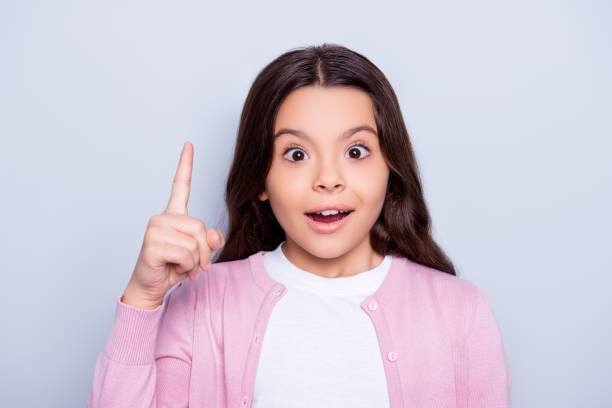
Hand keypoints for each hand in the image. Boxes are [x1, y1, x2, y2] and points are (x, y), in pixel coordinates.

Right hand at [122, 141, 224, 308]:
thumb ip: (210, 241)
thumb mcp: (198, 253)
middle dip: (203, 250)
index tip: (188, 145)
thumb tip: (212, 236)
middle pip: (200, 226)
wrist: (151, 287)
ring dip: (195, 261)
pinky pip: (185, 253)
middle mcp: (162, 217)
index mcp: (174, 215)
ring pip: (194, 242)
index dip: (185, 165)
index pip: (180, 186)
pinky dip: (186, 266)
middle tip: (195, 264)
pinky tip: (174, 268)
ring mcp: (155, 229)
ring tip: (183, 267)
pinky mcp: (152, 244)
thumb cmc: (173, 267)